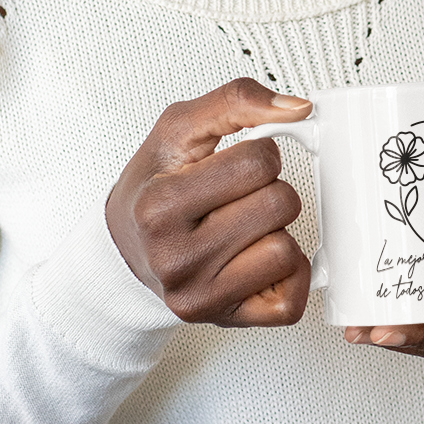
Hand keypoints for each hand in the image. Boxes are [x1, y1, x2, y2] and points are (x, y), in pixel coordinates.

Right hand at [106, 78, 312, 326]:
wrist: (123, 248)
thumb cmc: (153, 185)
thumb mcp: (178, 128)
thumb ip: (236, 101)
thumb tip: (299, 108)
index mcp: (160, 205)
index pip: (258, 162)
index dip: (258, 153)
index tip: (233, 163)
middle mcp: (176, 258)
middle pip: (279, 205)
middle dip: (269, 190)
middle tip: (237, 196)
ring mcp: (199, 296)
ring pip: (287, 251)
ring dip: (275, 231)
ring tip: (243, 227)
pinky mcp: (224, 322)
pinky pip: (291, 303)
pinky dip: (287, 275)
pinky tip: (259, 258)